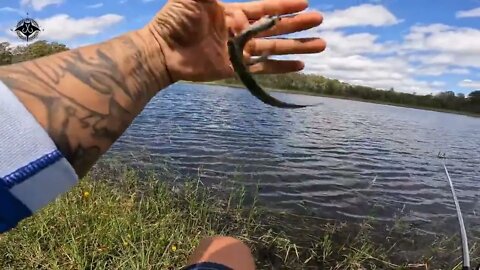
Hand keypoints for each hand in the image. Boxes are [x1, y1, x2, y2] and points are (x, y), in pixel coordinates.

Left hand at [146, 0, 325, 82]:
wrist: (162, 51)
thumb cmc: (175, 19)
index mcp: (232, 12)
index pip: (265, 7)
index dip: (285, 6)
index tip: (305, 3)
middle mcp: (239, 31)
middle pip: (276, 27)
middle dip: (299, 24)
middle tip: (321, 21)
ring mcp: (238, 52)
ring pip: (275, 47)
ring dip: (297, 46)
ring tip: (321, 45)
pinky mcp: (235, 69)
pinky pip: (263, 68)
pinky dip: (282, 67)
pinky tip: (300, 66)